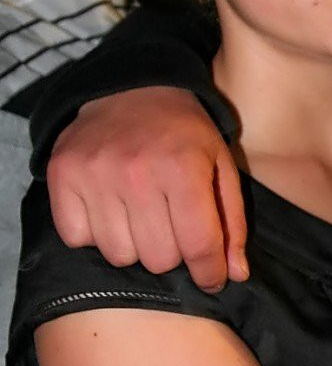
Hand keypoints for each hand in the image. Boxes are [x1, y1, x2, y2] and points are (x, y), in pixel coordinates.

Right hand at [47, 87, 247, 291]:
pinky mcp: (62, 174)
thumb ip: (232, 222)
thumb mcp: (221, 167)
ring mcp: (94, 174)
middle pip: (158, 259)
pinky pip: (78, 238)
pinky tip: (110, 210)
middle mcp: (136, 172)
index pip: (198, 246)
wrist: (133, 88)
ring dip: (135, 246)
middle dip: (173, 254)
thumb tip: (235, 274)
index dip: (209, 272)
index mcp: (183, 168)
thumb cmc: (184, 135)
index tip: (211, 277)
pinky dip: (95, 234)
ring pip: (119, 255)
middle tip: (173, 229)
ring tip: (142, 217)